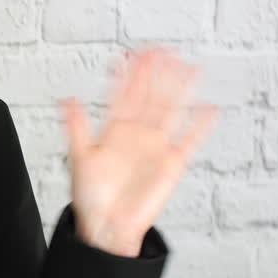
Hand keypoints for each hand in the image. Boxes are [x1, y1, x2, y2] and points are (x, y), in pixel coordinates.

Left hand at [59, 45, 218, 256]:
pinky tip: (210, 109)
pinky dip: (200, 127)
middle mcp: (137, 135)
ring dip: (180, 91)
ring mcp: (156, 147)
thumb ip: (76, 127)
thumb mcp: (79, 157)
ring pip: (171, 112)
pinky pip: (190, 141)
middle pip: (150, 97)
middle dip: (157, 74)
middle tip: (164, 49)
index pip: (124, 95)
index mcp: (114, 130)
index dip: (130, 74)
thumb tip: (68, 99)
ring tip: (189, 68)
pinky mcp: (172, 164)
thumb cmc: (91, 197)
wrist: (107, 227)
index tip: (133, 52)